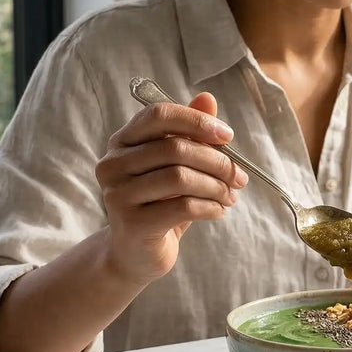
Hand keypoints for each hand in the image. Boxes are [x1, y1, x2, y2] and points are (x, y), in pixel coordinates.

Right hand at [95, 93, 248, 284]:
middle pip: (176, 148)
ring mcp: (118, 194)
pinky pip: (183, 207)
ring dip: (216, 186)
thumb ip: (189, 132)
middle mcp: (112, 163)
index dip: (196, 120)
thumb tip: (208, 98)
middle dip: (217, 161)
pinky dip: (210, 207)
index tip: (227, 136)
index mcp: (122, 141)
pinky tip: (218, 211)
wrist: (136, 253)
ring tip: (230, 196)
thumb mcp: (175, 165)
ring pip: (181, 178)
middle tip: (239, 176)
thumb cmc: (159, 202)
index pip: (159, 115)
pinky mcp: (132, 223)